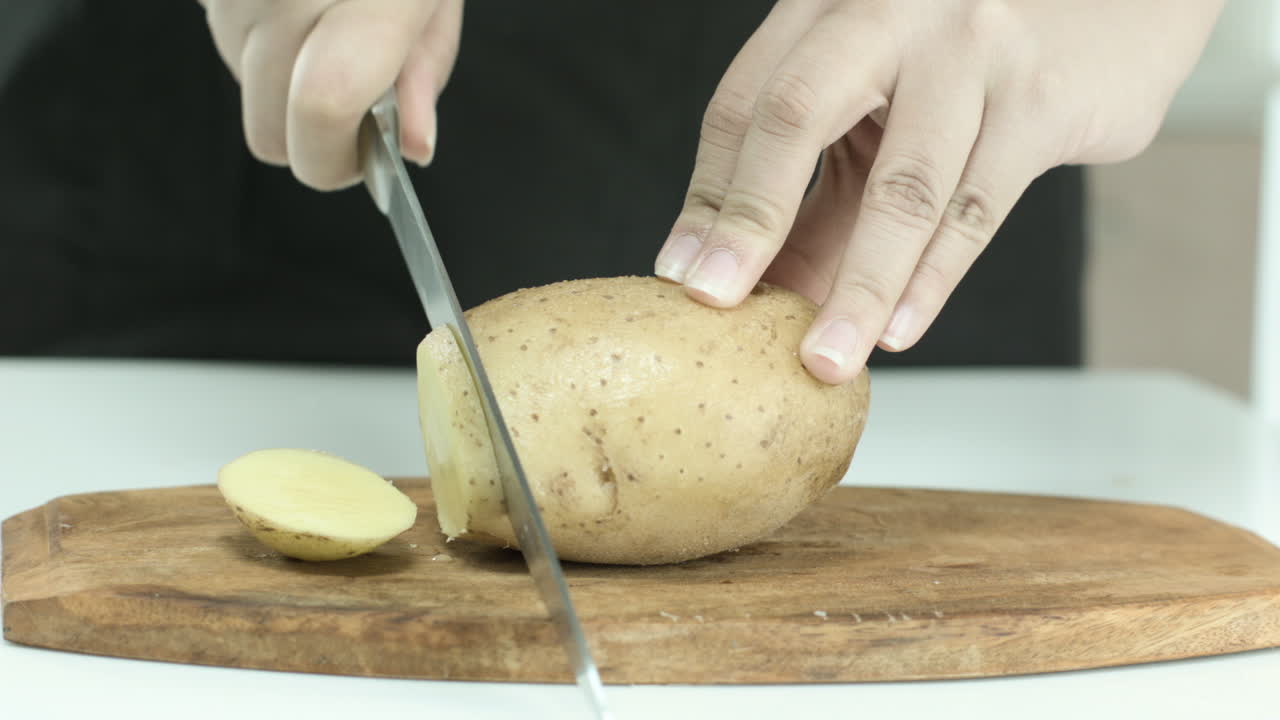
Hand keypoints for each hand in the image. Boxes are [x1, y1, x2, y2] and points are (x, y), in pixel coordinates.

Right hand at [198, 0, 462, 188]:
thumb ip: (423, 75)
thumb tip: (413, 148)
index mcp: (367, 2)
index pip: (324, 111)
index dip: (336, 159)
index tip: (363, 159)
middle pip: (269, 130)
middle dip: (310, 135)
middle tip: (351, 92)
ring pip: (241, 84)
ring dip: (281, 77)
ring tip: (324, 20)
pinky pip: (223, 35)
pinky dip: (258, 34)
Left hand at [655, 0, 1222, 383]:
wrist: (1114, 1)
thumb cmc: (974, 58)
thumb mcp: (880, 104)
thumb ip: (821, 194)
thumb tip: (759, 293)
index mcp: (829, 10)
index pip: (745, 105)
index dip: (711, 195)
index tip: (684, 275)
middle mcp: (890, 10)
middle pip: (795, 116)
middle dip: (751, 220)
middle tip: (717, 302)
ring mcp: (971, 46)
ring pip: (902, 184)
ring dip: (858, 286)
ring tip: (826, 358)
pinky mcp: (1042, 94)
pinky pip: (977, 205)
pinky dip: (933, 278)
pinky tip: (899, 330)